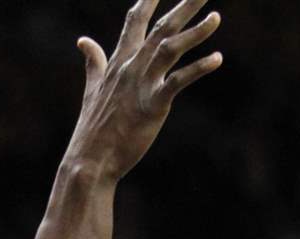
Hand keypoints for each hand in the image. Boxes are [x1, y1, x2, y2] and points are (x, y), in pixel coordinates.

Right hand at [68, 0, 221, 179]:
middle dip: (183, 6)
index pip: (135, 22)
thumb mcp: (92, 90)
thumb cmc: (92, 130)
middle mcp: (131, 68)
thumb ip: (94, 63)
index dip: (149, 0)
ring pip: (170, 49)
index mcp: (118, 63)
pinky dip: (198, 69)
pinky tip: (217, 58)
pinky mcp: (153, 106)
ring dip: (195, 32)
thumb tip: (83, 41)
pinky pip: (178, 82)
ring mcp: (142, 86)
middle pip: (161, 28)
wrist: (90, 161)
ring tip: (216, 16)